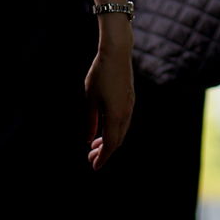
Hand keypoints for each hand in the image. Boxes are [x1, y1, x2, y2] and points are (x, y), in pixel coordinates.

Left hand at [85, 23, 133, 169]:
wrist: (117, 52)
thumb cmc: (100, 73)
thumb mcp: (90, 98)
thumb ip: (91, 120)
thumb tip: (90, 139)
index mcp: (116, 115)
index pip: (111, 144)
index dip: (102, 157)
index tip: (94, 166)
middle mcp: (126, 113)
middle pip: (118, 140)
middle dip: (104, 151)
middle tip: (90, 157)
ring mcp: (130, 106)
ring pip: (121, 131)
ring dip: (109, 140)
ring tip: (94, 145)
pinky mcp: (130, 99)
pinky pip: (123, 122)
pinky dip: (114, 130)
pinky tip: (104, 128)